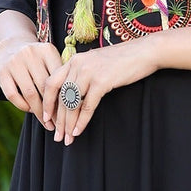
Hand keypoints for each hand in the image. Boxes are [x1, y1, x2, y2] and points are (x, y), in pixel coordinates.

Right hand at [0, 37, 62, 127]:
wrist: (12, 45)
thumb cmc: (38, 58)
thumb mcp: (51, 59)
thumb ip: (60, 75)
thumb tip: (72, 105)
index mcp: (47, 50)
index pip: (58, 78)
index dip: (65, 98)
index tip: (70, 113)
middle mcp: (30, 54)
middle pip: (45, 88)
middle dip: (53, 109)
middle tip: (60, 124)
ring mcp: (15, 63)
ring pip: (30, 94)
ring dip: (39, 112)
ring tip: (47, 123)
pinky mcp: (2, 73)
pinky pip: (13, 96)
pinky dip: (23, 106)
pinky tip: (30, 110)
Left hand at [42, 39, 159, 144]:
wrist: (144, 52)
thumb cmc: (122, 60)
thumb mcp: (96, 63)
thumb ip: (81, 74)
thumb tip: (71, 96)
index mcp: (73, 60)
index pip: (51, 83)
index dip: (47, 103)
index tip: (46, 118)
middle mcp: (77, 65)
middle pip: (60, 97)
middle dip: (58, 120)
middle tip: (57, 136)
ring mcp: (89, 72)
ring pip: (71, 103)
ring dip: (68, 124)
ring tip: (67, 139)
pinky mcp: (101, 81)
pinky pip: (87, 106)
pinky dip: (82, 121)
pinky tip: (78, 131)